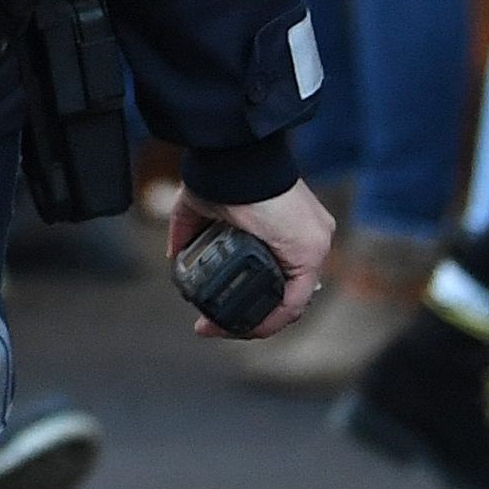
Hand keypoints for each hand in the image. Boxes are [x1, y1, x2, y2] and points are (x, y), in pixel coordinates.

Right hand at [169, 179, 334, 340]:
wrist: (231, 159)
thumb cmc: (221, 172)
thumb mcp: (202, 206)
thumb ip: (188, 229)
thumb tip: (175, 254)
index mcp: (287, 225)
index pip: (274, 272)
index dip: (247, 296)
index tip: (220, 308)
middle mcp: (307, 237)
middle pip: (280, 289)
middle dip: (248, 312)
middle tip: (217, 325)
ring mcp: (312, 245)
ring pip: (287, 299)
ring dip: (256, 321)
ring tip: (223, 329)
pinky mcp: (310, 252)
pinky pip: (293, 300)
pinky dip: (270, 319)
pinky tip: (247, 328)